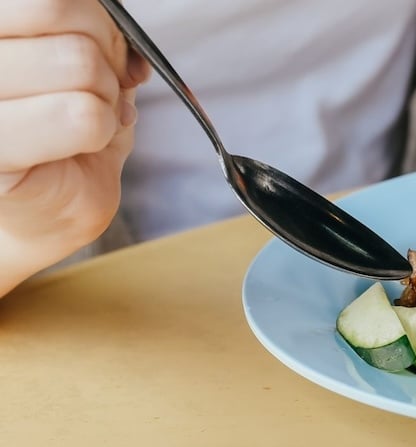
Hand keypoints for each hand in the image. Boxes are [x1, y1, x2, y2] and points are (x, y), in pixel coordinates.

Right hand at [0, 0, 148, 296]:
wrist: (44, 211)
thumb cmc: (59, 135)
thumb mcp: (79, 65)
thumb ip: (93, 34)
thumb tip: (125, 36)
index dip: (95, 20)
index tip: (103, 53)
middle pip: (63, 16)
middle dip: (104, 58)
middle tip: (100, 94)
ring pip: (79, 63)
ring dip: (106, 99)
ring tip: (85, 125)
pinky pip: (82, 116)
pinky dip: (103, 132)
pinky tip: (79, 148)